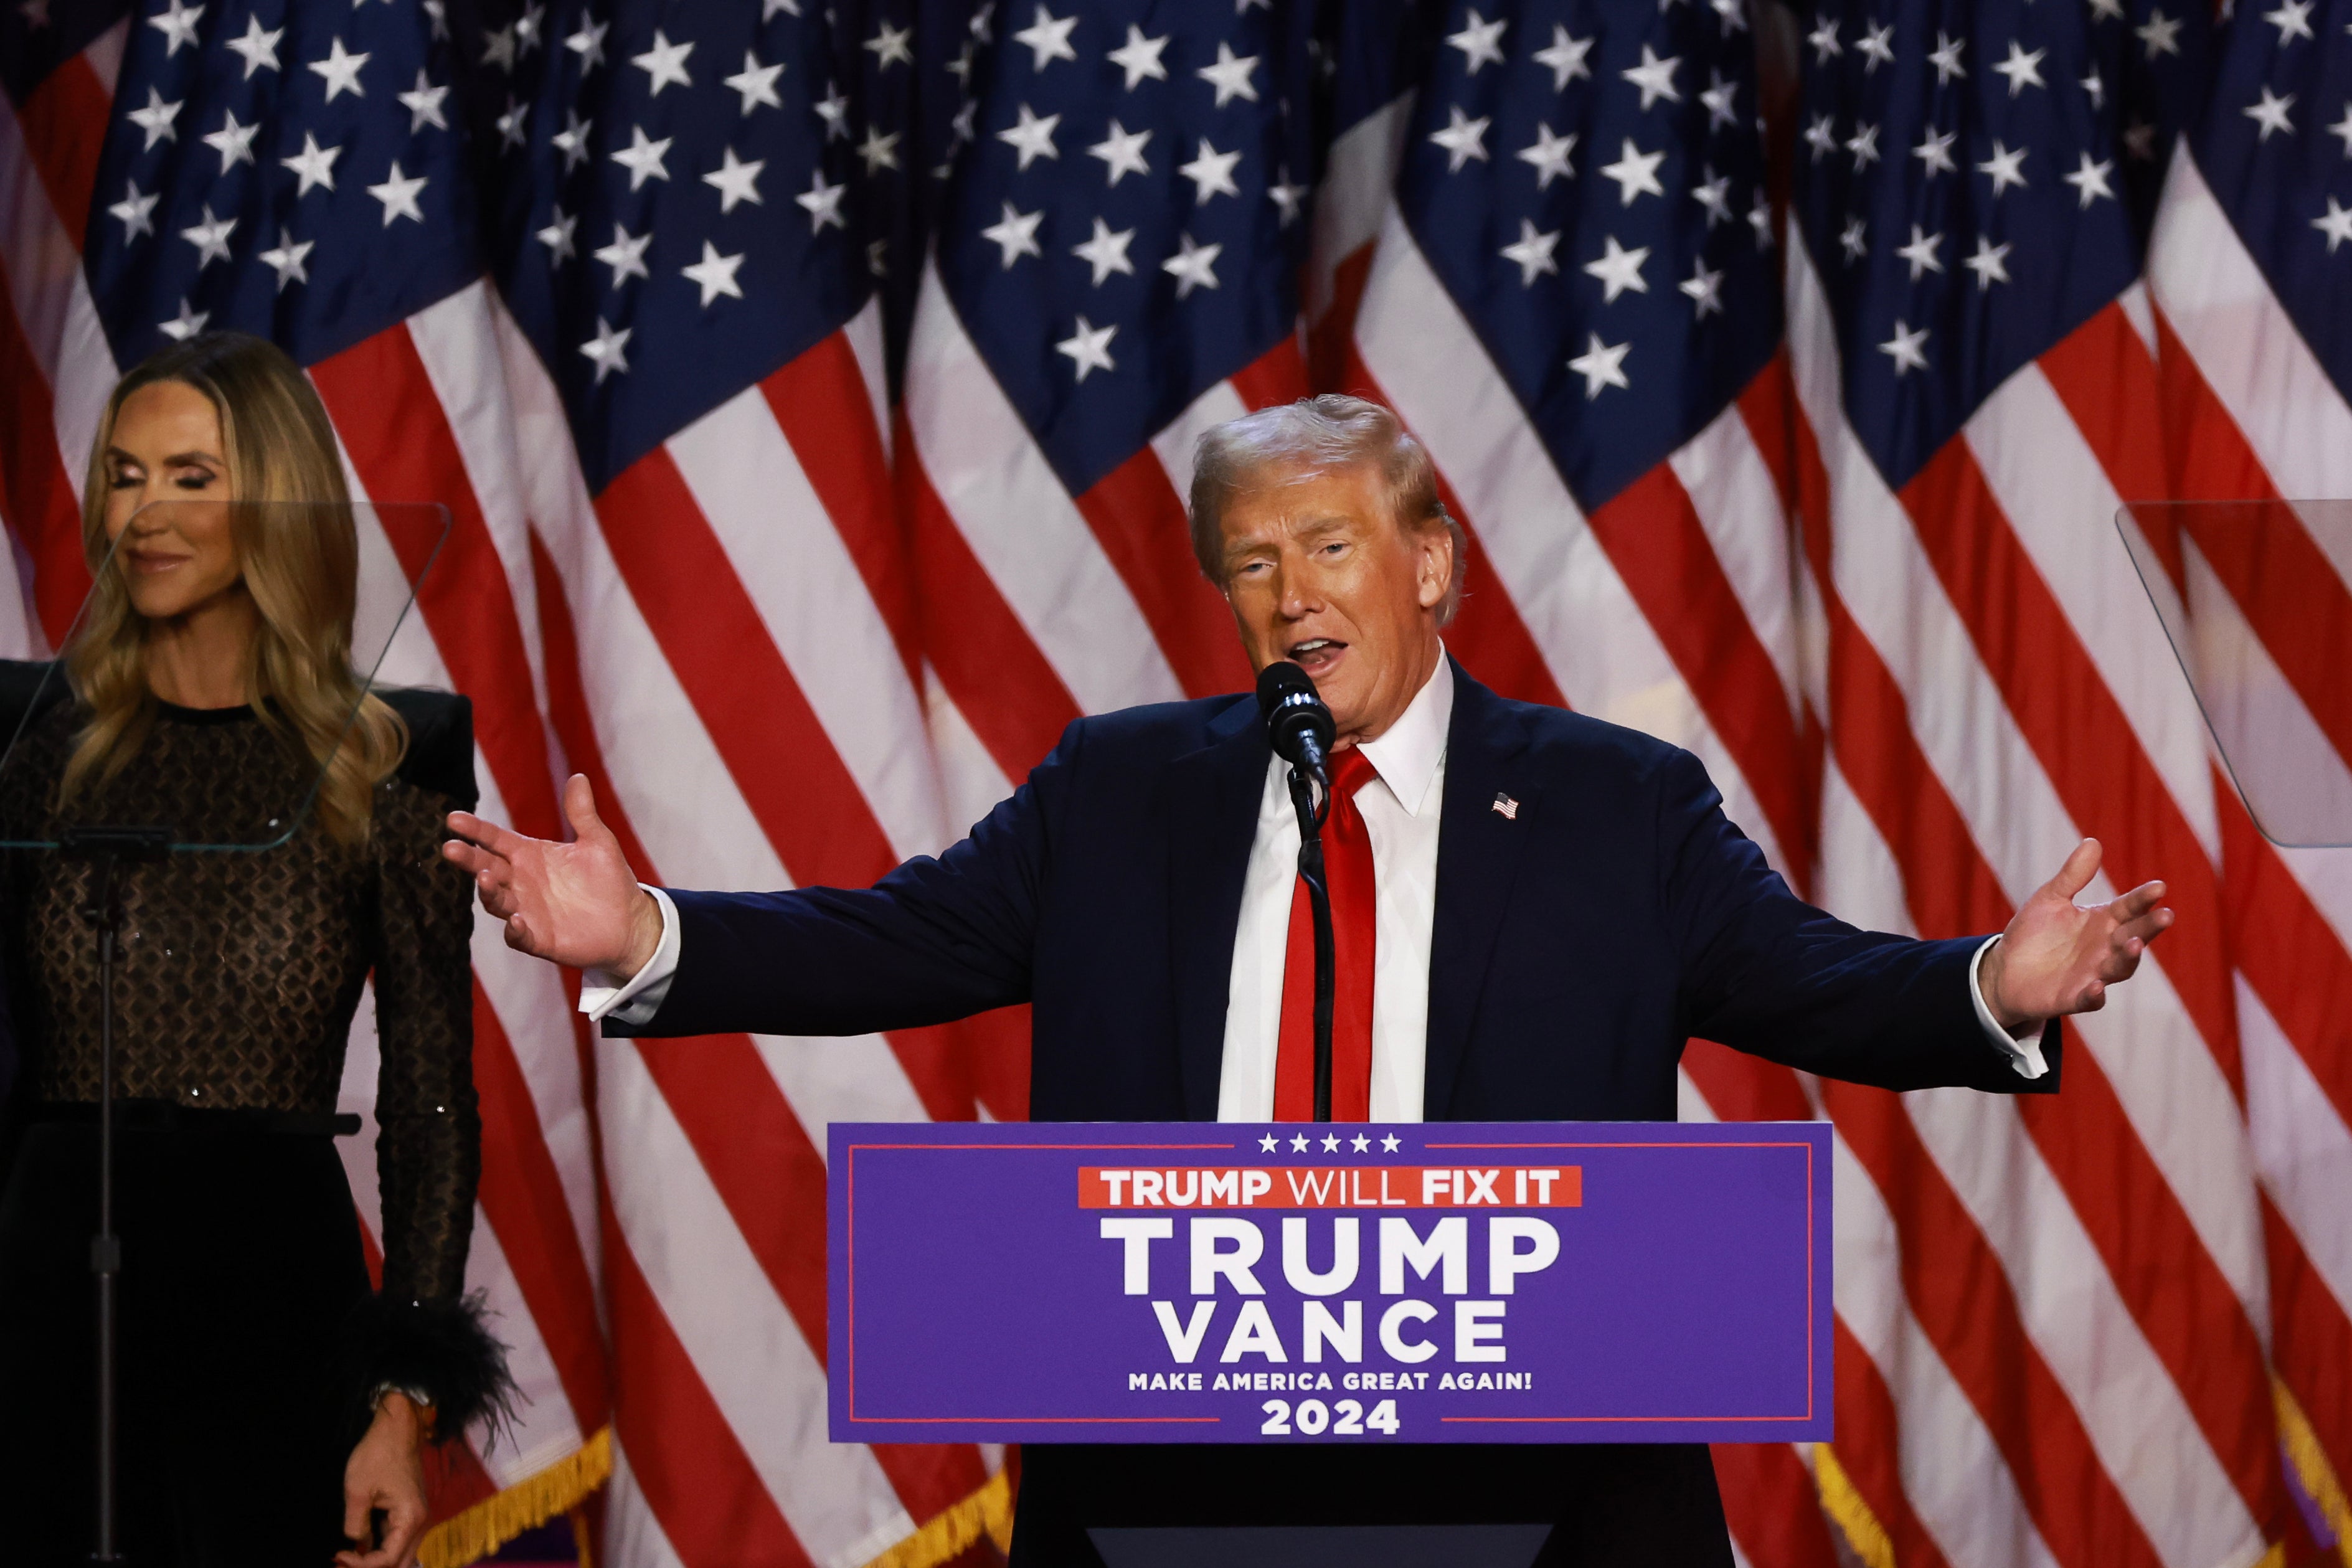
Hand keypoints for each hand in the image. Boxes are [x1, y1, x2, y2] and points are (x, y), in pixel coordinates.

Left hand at [335, 1393, 429, 1567]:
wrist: (398, 1426)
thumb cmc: (378, 1454)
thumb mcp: (357, 1491)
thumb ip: (355, 1525)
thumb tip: (354, 1543)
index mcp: (410, 1518)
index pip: (387, 1560)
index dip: (360, 1564)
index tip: (338, 1555)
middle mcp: (419, 1521)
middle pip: (400, 1563)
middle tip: (345, 1562)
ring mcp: (416, 1516)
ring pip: (401, 1554)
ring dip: (378, 1561)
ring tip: (350, 1557)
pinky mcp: (409, 1510)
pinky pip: (398, 1539)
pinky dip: (381, 1548)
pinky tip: (360, 1546)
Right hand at [444, 774, 664, 975]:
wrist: (628, 921)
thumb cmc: (609, 879)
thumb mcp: (597, 842)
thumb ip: (582, 813)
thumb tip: (578, 776)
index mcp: (529, 855)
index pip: (495, 839)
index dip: (475, 830)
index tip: (453, 819)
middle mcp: (521, 882)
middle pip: (486, 868)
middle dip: (468, 859)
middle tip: (450, 848)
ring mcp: (526, 910)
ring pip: (496, 901)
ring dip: (488, 891)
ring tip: (486, 878)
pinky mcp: (538, 938)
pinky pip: (518, 936)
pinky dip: (515, 930)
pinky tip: (517, 920)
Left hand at [1982, 839, 2172, 1030]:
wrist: (2006, 970)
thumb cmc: (2035, 933)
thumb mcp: (2051, 899)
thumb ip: (2073, 876)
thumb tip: (2092, 842)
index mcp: (2103, 922)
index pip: (2128, 908)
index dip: (2143, 899)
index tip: (2159, 886)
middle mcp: (2105, 949)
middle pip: (2134, 937)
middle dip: (2150, 928)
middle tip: (2166, 916)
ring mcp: (2093, 974)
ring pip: (2119, 968)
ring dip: (2128, 958)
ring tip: (2133, 944)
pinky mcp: (2073, 998)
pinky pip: (2089, 1000)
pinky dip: (2094, 995)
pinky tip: (2096, 987)